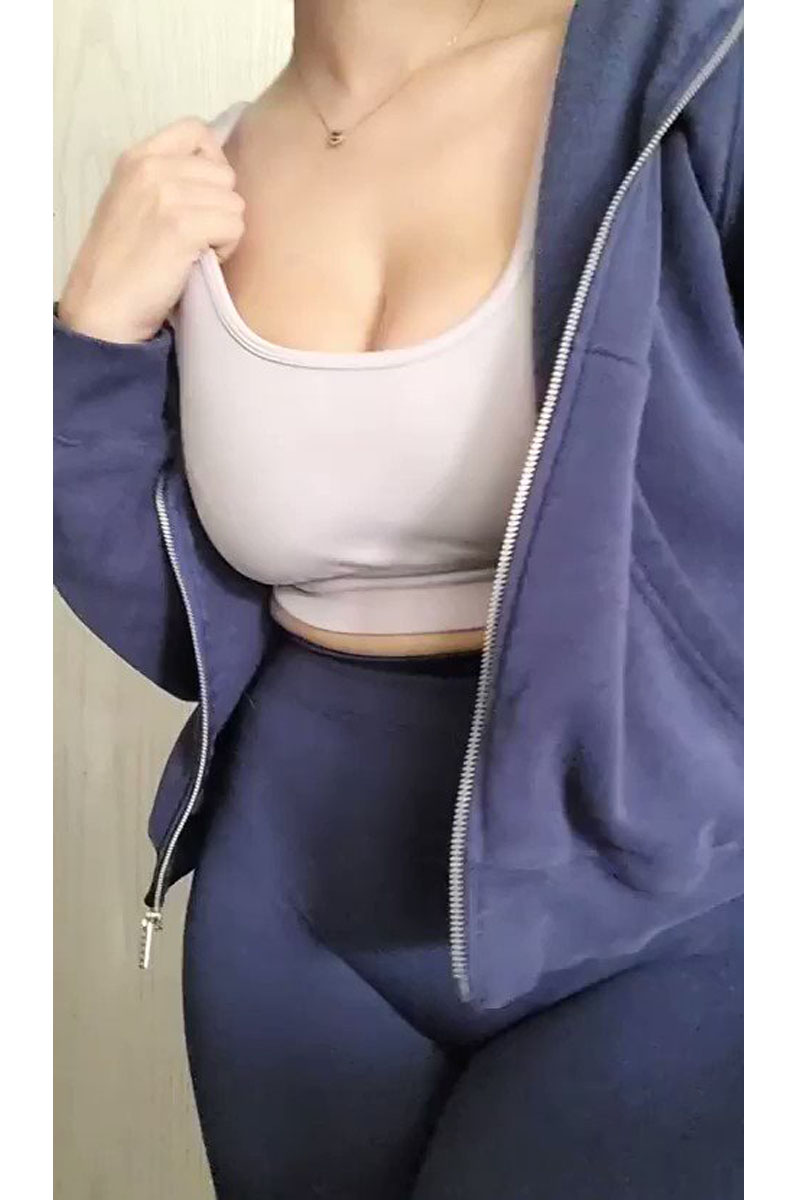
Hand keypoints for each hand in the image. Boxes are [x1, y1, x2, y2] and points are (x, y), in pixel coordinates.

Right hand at [57, 114, 245, 343]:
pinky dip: (225, 250)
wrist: (103, 305)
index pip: (197, 130)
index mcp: (137, 157)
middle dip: (220, 207)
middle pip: (225, 174)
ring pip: (234, 203)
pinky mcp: (183, 226)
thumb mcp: (132, 201)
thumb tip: (216, 174)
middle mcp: (151, 167)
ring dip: (224, 232)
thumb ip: (165, 179)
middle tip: (196, 235)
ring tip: (195, 251)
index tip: (202, 197)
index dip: (212, 163)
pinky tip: (200, 262)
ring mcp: (167, 194)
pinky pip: (234, 226)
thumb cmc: (122, 263)